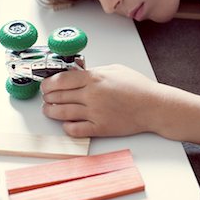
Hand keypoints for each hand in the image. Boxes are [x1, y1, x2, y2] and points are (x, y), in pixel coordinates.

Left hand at [41, 64, 160, 137]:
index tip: (45, 84)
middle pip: (58, 96)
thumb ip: (94, 71)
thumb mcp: (115, 69)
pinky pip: (75, 130)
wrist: (154, 106)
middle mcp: (91, 95)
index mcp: (94, 78)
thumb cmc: (138, 87)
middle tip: (45, 97)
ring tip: (48, 110)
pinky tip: (66, 123)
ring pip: (62, 113)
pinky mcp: (100, 128)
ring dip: (51, 111)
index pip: (61, 80)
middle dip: (47, 97)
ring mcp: (95, 113)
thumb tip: (78, 73)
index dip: (48, 83)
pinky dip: (66, 127)